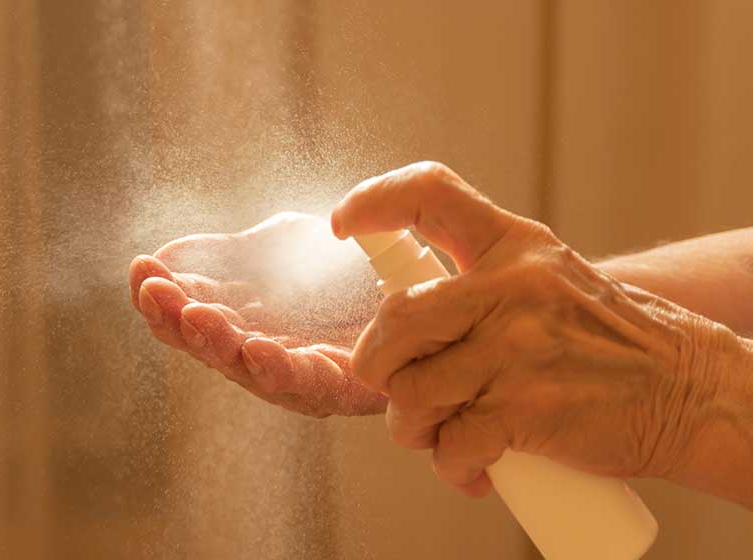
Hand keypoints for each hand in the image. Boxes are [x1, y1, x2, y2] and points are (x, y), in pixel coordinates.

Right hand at [129, 212, 386, 416]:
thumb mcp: (286, 244)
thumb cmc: (344, 269)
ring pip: (248, 368)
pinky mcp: (343, 387)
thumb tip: (171, 256)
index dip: (163, 294)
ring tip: (194, 316)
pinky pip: (308, 383)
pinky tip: (257, 349)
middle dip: (176, 318)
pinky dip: (278, 369)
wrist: (418, 279)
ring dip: (217, 344)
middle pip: (210, 344)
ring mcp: (300, 372)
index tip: (142, 269)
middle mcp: (265, 350)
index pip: (192, 310)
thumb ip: (237, 251)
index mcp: (245, 318)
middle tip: (153, 291)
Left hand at [332, 161, 738, 497]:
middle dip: (378, 365)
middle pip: (393, 321)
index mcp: (513, 246)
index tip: (345, 223)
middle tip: (399, 384)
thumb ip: (477, 285)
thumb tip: (393, 317)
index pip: (430, 193)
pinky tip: (476, 463)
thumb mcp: (548, 278)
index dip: (376, 201)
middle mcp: (512, 288)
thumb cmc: (605, 339)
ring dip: (414, 426)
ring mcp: (518, 348)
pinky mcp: (526, 410)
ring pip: (410, 394)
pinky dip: (453, 463)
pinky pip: (450, 444)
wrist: (687, 389)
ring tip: (446, 429)